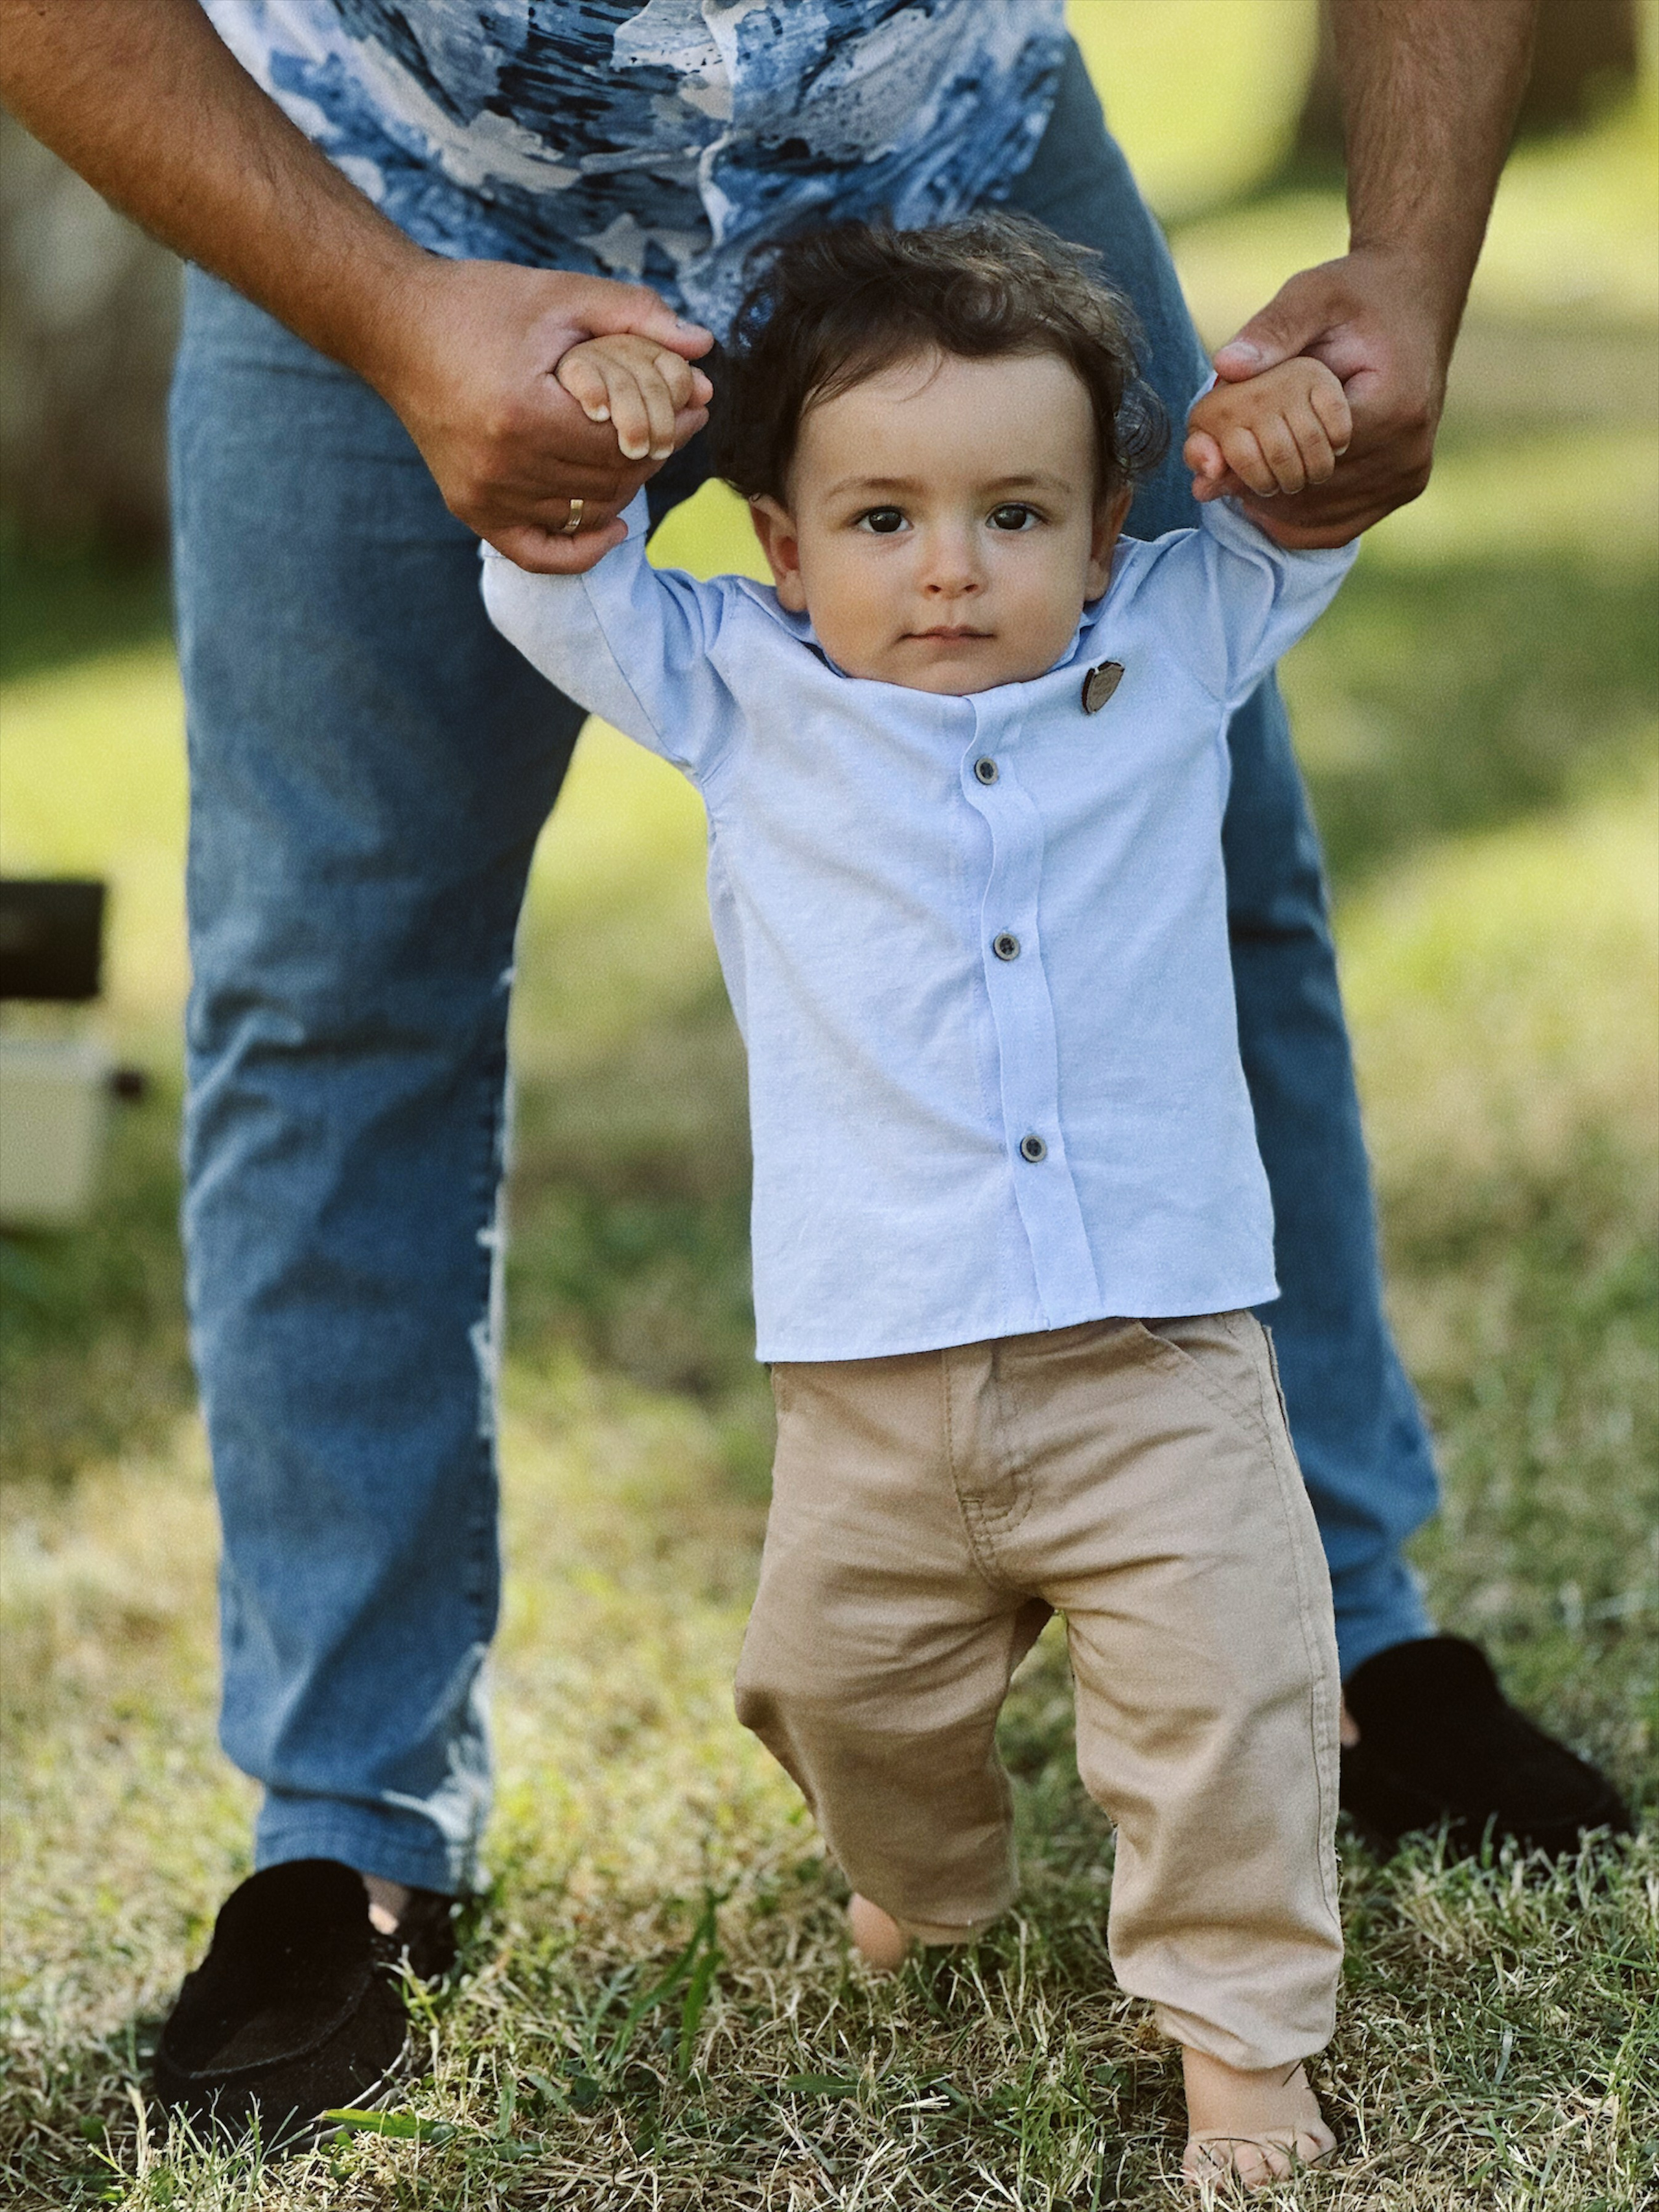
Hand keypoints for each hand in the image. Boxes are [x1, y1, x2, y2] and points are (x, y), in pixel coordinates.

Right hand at [365, 258, 713, 572]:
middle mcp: (503, 465)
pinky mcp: (470, 508)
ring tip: (638, 454)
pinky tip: (614, 527)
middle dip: (654, 454)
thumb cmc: (481, 303)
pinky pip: (538, 552)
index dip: (671, 426)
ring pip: (586, 514)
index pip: (627, 442)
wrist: (396, 325)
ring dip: (623, 489)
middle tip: (674, 427)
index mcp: (526, 413)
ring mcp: (484, 494)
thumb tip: (703, 343)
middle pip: (611, 482)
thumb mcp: (562, 295)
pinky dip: (580, 549)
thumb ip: (635, 315)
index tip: (693, 405)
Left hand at [1207, 248, 1454, 548]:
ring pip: (1320, 518)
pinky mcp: (1406, 486)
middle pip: (1309, 495)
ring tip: (1234, 482)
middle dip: (1256, 486)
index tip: (1209, 456)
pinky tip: (1269, 496)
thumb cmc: (1359, 294)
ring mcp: (1409, 475)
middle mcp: (1407, 452)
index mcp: (1390, 409)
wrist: (1414, 299)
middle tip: (1208, 478)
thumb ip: (1271, 331)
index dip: (1249, 462)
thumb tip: (1225, 367)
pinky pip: (1340, 525)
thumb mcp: (1314, 295)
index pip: (1303, 459)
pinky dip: (1300, 518)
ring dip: (1273, 507)